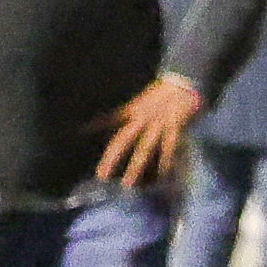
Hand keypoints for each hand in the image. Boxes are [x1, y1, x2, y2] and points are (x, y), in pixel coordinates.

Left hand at [93, 73, 205, 190]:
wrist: (184, 82)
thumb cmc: (163, 93)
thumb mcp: (140, 100)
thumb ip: (126, 111)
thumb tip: (100, 121)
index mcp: (134, 110)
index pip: (111, 118)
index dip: (95, 126)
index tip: (81, 134)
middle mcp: (143, 118)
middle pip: (124, 139)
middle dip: (112, 158)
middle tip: (101, 175)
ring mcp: (158, 124)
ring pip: (144, 148)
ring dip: (135, 166)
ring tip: (128, 184)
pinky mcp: (175, 127)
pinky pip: (169, 148)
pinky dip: (166, 162)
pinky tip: (163, 175)